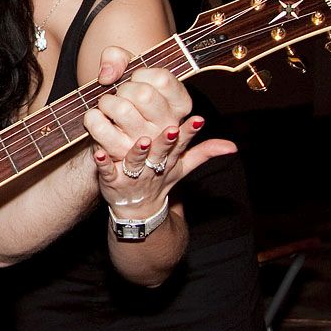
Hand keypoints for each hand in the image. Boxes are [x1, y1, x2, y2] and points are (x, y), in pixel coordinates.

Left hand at [91, 119, 232, 216]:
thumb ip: (204, 153)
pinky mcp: (111, 180)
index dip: (189, 133)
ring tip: (141, 141)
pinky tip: (98, 153)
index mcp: (168, 160)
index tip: (198, 119)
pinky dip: (102, 163)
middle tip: (170, 129)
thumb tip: (233, 146)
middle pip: (160, 153)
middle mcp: (151, 167)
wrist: (137, 211)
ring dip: (138, 152)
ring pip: (136, 162)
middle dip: (166, 142)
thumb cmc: (158, 179)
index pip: (182, 145)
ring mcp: (131, 175)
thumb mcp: (182, 168)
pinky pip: (106, 172)